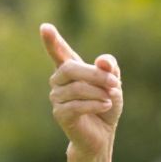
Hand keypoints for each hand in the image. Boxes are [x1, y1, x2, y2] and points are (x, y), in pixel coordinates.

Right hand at [42, 23, 122, 157]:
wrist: (102, 134)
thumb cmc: (105, 104)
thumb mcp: (113, 84)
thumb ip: (109, 69)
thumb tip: (103, 61)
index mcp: (70, 70)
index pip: (59, 52)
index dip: (52, 41)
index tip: (45, 27)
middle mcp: (59, 81)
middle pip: (71, 69)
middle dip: (96, 75)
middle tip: (116, 83)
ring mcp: (57, 98)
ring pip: (77, 88)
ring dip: (99, 92)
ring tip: (111, 98)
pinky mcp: (60, 114)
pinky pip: (77, 105)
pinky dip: (95, 104)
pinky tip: (106, 105)